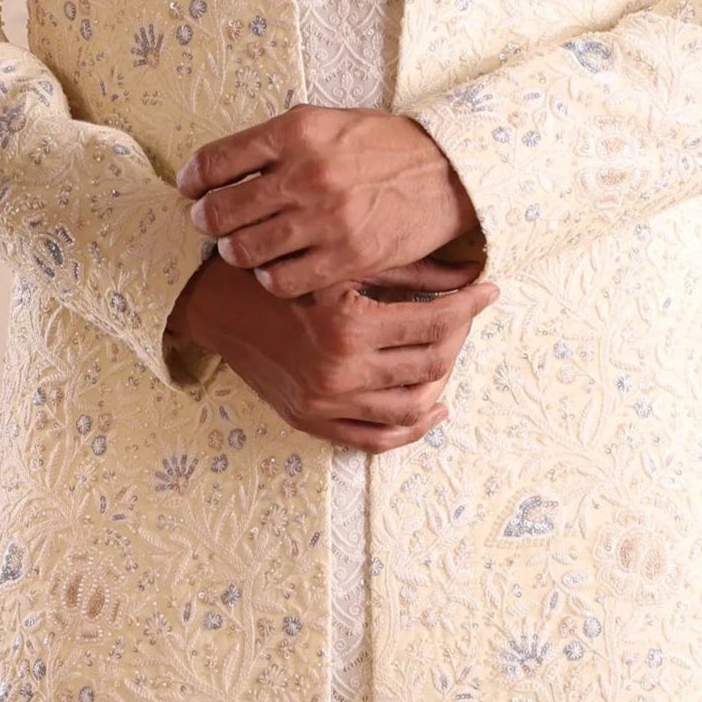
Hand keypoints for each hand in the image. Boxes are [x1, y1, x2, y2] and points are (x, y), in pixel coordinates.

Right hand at [168, 253, 499, 451]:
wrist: (212, 305)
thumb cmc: (276, 271)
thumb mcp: (340, 263)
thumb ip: (406, 270)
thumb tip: (466, 275)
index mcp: (349, 325)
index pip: (436, 323)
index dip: (470, 306)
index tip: (489, 290)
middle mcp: (340, 372)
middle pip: (431, 365)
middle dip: (460, 336)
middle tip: (468, 313)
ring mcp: (326, 404)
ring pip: (412, 407)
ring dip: (442, 380)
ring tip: (451, 351)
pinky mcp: (312, 422)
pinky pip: (376, 439)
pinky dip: (412, 428)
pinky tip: (434, 405)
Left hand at [175, 105, 479, 297]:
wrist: (447, 173)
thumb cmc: (381, 146)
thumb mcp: (327, 122)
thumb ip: (277, 143)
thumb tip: (218, 172)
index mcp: (296, 130)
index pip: (214, 162)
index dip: (192, 181)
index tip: (190, 190)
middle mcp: (306, 173)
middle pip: (220, 211)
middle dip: (207, 221)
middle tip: (212, 223)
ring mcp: (325, 218)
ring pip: (244, 251)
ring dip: (236, 252)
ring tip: (246, 247)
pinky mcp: (345, 257)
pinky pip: (280, 281)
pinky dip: (270, 278)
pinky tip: (279, 267)